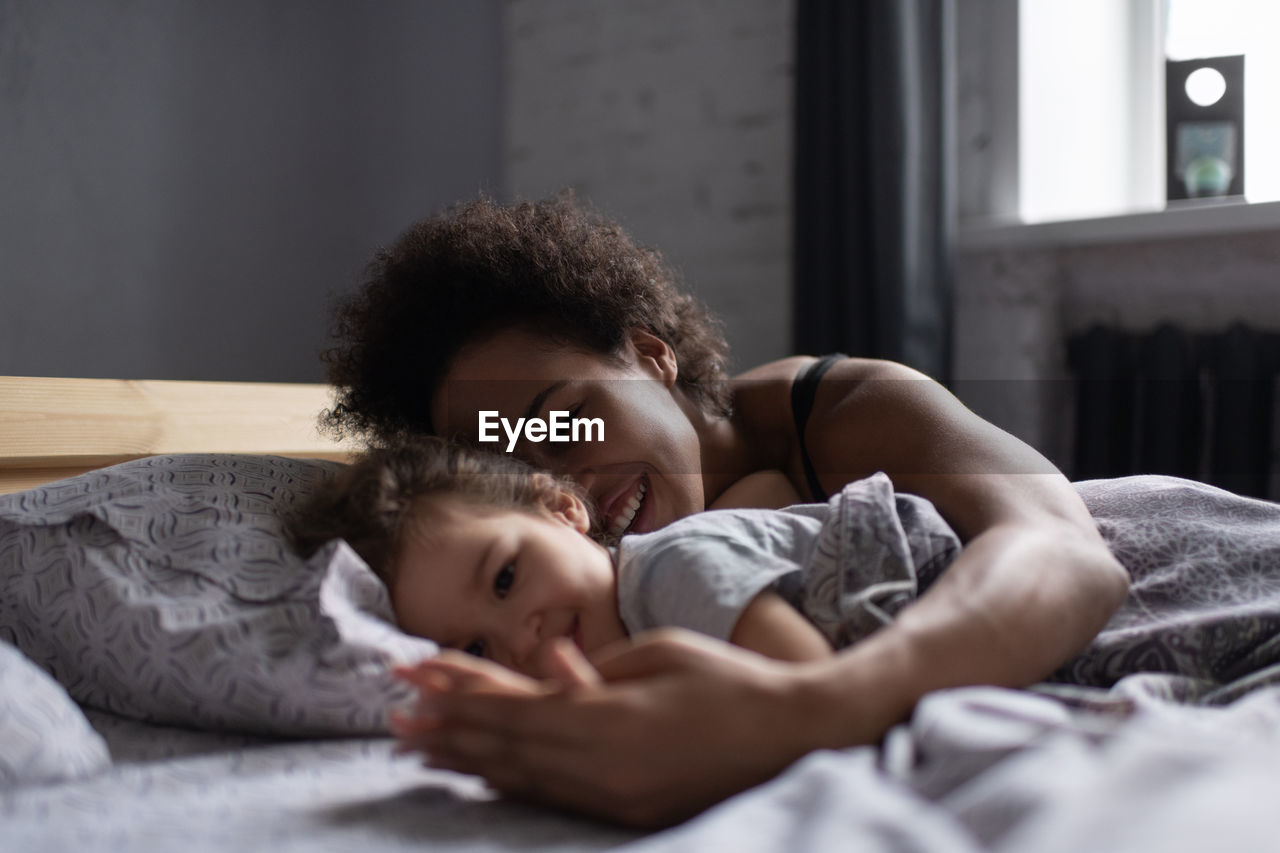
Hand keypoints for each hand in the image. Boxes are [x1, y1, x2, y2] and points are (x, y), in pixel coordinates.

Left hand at [407, 629, 814, 827]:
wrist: (793, 739)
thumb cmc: (730, 683)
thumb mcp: (661, 653)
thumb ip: (599, 670)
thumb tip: (554, 676)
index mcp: (611, 721)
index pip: (515, 710)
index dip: (461, 697)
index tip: (415, 683)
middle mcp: (603, 768)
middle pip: (508, 749)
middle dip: (448, 732)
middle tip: (394, 722)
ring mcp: (615, 799)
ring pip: (525, 779)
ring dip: (469, 761)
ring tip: (420, 749)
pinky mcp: (628, 813)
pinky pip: (556, 798)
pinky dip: (513, 784)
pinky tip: (484, 778)